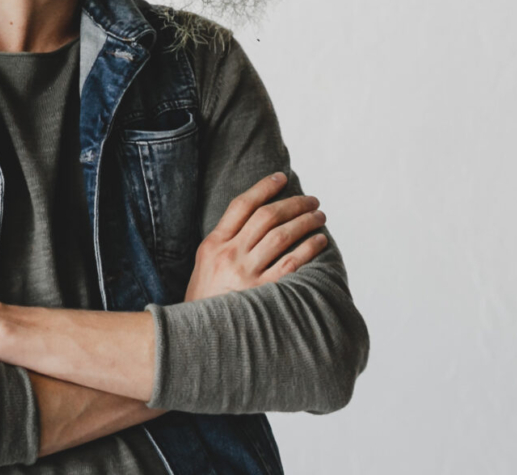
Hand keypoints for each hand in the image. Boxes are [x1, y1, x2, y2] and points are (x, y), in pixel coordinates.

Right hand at [184, 170, 328, 302]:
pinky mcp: (263, 294)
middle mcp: (230, 255)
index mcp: (213, 244)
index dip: (263, 187)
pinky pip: (291, 264)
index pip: (242, 205)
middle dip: (293, 203)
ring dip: (305, 221)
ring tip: (319, 216)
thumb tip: (256, 220)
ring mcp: (246, 275)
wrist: (197, 338)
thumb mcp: (204, 265)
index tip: (282, 177)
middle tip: (312, 200)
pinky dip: (308, 248)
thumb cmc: (205, 300)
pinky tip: (320, 241)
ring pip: (281, 236)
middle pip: (266, 217)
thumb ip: (225, 242)